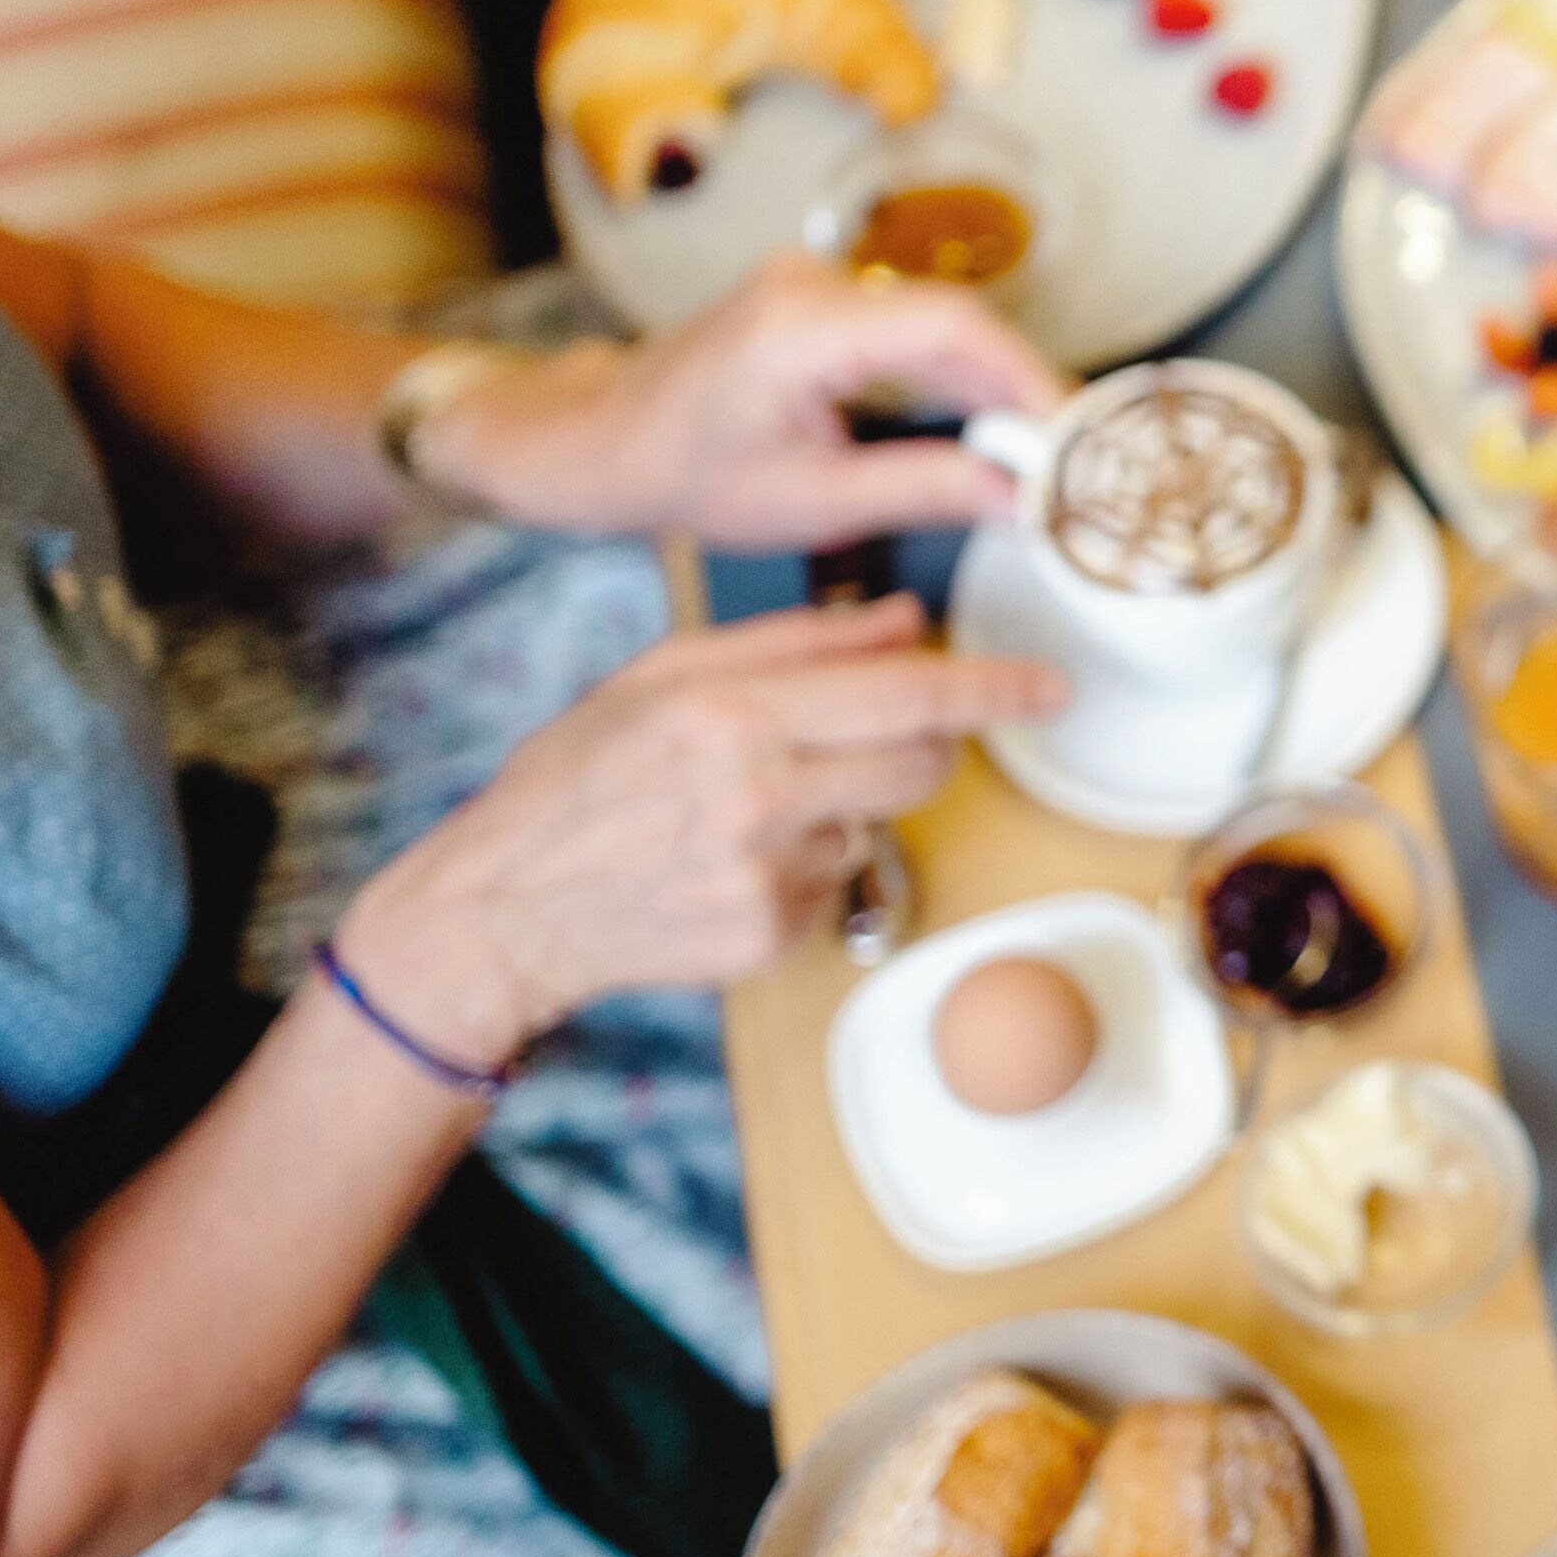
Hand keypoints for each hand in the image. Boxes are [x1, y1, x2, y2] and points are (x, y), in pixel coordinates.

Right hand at [332, 598, 1065, 1068]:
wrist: (505, 906)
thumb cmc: (578, 778)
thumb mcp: (664, 676)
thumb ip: (793, 644)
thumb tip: (901, 620)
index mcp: (733, 715)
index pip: (906, 696)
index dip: (992, 692)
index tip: (1051, 688)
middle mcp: (760, 796)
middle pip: (922, 764)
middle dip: (918, 744)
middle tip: (858, 741)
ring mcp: (770, 875)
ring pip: (877, 823)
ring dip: (843, 809)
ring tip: (746, 810)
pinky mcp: (773, 935)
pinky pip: (836, 883)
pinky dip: (806, 867)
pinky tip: (730, 862)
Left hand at [420, 254, 1065, 547]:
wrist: (598, 439)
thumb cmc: (682, 475)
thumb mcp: (811, 505)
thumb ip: (926, 492)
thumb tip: (1022, 500)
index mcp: (802, 327)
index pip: (951, 328)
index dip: (1029, 378)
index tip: (1074, 438)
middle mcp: (811, 284)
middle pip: (957, 321)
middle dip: (1025, 388)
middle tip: (1080, 456)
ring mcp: (814, 283)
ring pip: (941, 324)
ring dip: (998, 383)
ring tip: (1047, 450)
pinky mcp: (820, 300)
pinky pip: (912, 328)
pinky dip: (959, 375)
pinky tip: (994, 424)